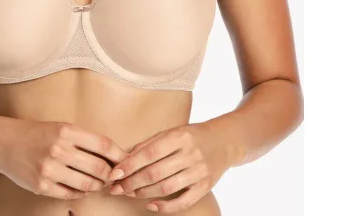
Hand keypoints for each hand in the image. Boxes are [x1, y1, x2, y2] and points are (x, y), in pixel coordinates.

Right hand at [0, 119, 129, 200]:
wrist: (6, 143)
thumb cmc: (38, 133)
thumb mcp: (61, 127)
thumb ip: (84, 139)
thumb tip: (112, 154)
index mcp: (66, 131)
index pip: (103, 144)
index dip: (118, 154)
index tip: (125, 160)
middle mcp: (58, 149)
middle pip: (98, 167)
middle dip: (110, 174)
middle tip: (113, 174)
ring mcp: (49, 169)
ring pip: (87, 184)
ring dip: (97, 185)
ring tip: (98, 181)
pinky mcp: (42, 186)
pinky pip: (70, 194)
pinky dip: (81, 192)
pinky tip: (81, 187)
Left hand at [106, 122, 237, 212]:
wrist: (225, 141)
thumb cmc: (192, 135)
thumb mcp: (172, 132)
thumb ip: (150, 144)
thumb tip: (125, 159)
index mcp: (179, 137)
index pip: (149, 153)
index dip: (130, 165)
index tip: (114, 173)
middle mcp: (190, 154)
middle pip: (155, 172)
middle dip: (132, 182)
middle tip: (117, 188)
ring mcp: (199, 172)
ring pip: (166, 188)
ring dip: (144, 193)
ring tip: (130, 194)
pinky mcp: (205, 186)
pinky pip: (183, 201)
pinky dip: (165, 206)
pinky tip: (150, 205)